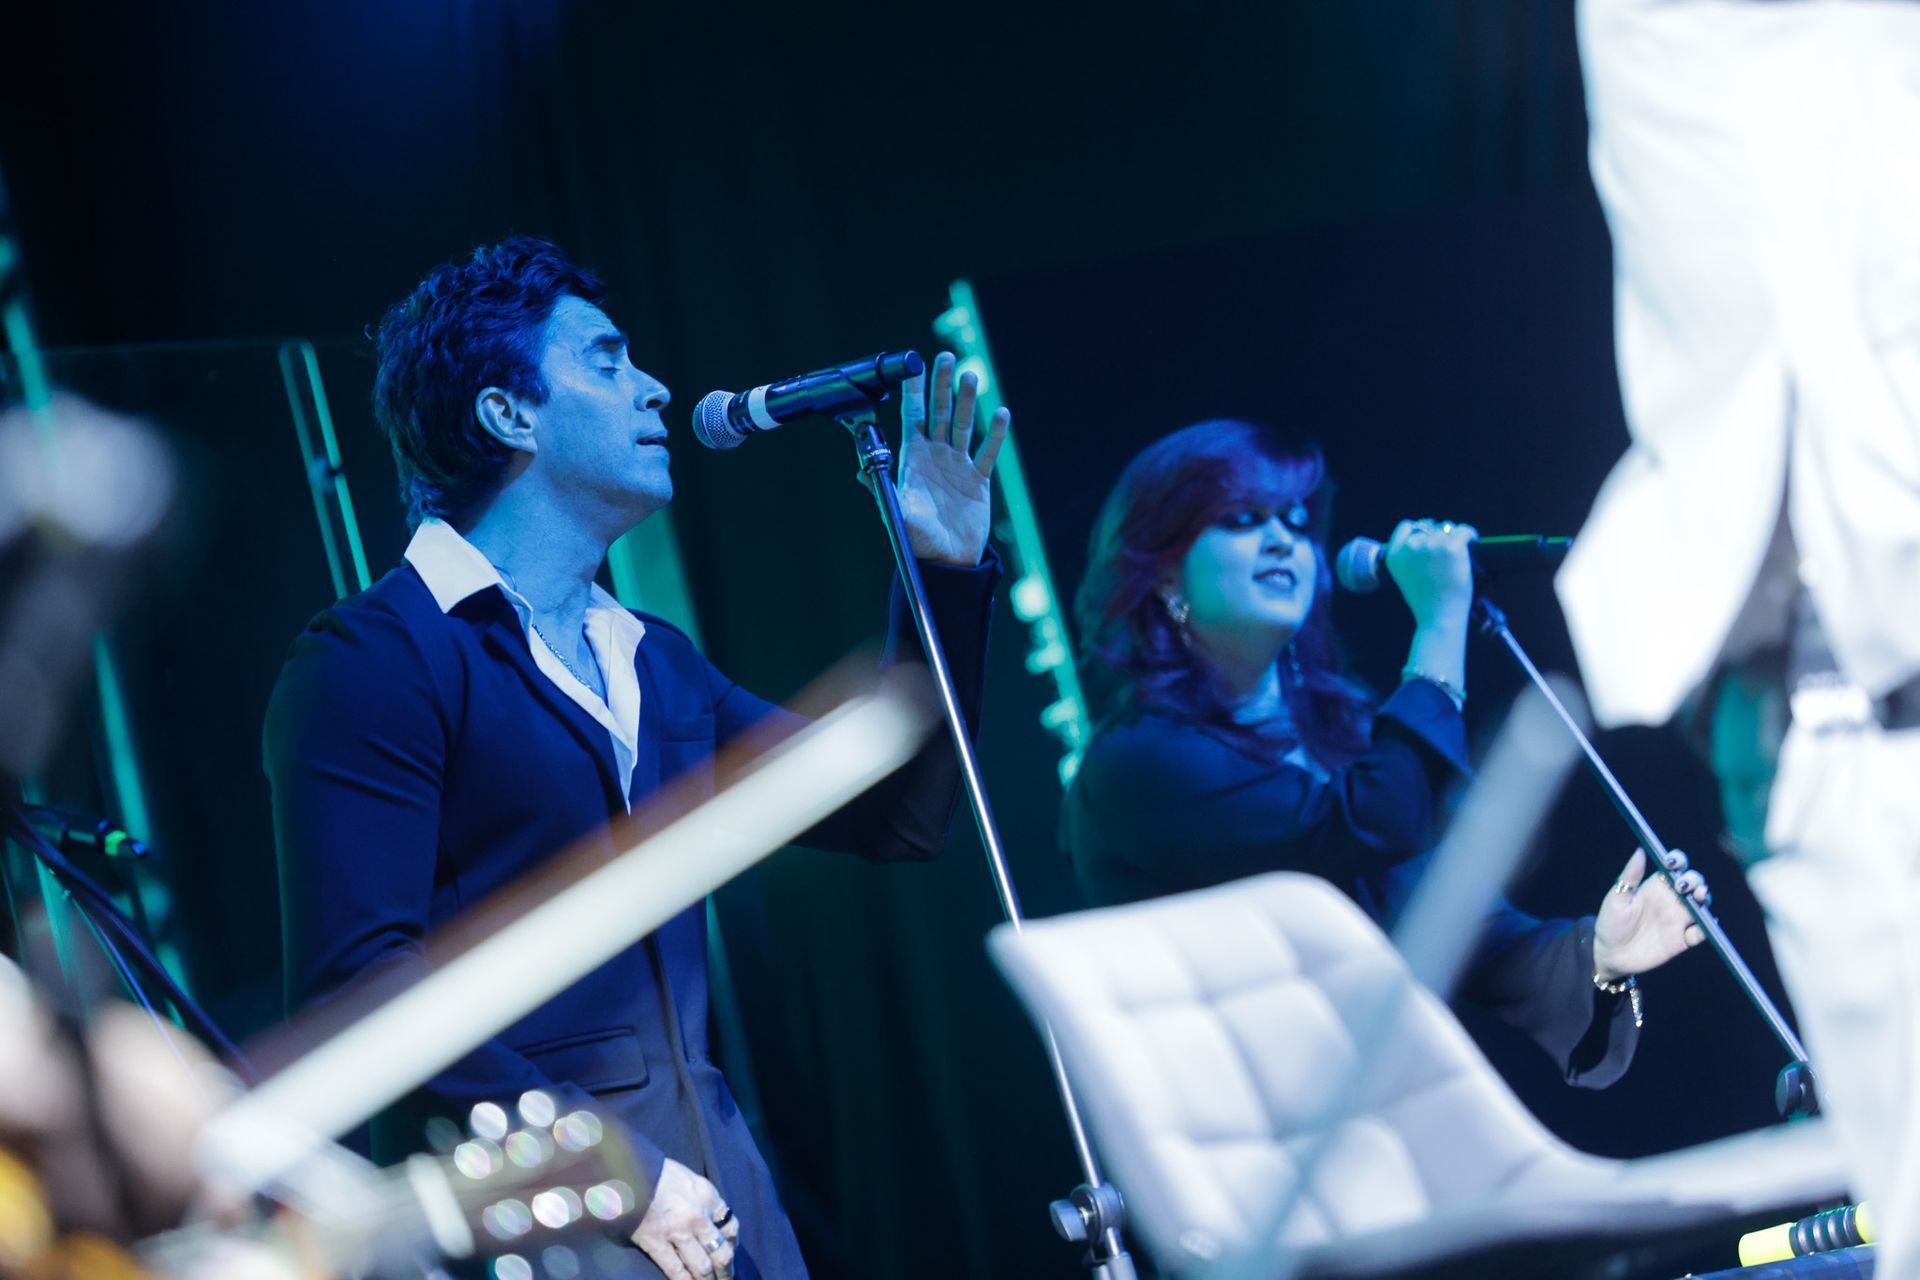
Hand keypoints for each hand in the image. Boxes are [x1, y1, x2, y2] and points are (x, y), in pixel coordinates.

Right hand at [630, 1158, 739, 1279]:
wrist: (630, 1172)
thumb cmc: (661, 1173)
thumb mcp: (692, 1180)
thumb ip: (705, 1201)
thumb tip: (713, 1222)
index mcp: (709, 1198)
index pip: (731, 1227)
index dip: (732, 1245)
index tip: (730, 1254)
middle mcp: (698, 1217)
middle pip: (721, 1252)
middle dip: (726, 1271)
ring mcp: (678, 1232)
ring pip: (702, 1266)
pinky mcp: (656, 1243)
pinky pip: (675, 1270)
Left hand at [894, 351, 1010, 566]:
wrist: (946, 561)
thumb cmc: (916, 538)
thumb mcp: (896, 511)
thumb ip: (882, 490)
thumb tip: (861, 472)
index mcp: (912, 459)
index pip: (912, 417)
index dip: (913, 392)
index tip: (913, 366)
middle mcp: (935, 456)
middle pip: (939, 412)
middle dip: (942, 385)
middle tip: (946, 357)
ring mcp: (957, 465)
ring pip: (963, 425)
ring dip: (967, 401)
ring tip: (972, 376)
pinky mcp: (978, 479)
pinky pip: (987, 451)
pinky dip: (995, 433)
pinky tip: (1000, 413)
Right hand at [1383, 518, 1477, 628]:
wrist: (1439, 616)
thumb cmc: (1426, 602)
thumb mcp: (1405, 577)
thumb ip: (1409, 557)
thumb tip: (1424, 539)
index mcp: (1395, 554)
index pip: (1406, 527)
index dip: (1420, 528)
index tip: (1431, 532)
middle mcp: (1411, 546)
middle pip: (1429, 528)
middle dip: (1439, 536)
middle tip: (1448, 552)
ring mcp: (1431, 545)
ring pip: (1447, 529)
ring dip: (1454, 537)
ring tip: (1460, 552)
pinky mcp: (1452, 546)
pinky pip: (1464, 531)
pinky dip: (1470, 535)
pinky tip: (1473, 541)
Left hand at [1593, 847, 1709, 981]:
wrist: (1610, 955)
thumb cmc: (1610, 923)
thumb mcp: (1616, 899)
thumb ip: (1630, 876)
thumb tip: (1640, 850)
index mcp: (1656, 886)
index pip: (1675, 867)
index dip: (1678, 860)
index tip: (1671, 863)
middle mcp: (1672, 900)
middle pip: (1694, 883)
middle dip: (1695, 880)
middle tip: (1683, 886)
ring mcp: (1679, 919)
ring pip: (1703, 904)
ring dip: (1706, 899)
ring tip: (1699, 897)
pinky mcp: (1683, 940)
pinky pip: (1702, 933)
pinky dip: (1707, 929)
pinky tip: (1705, 925)